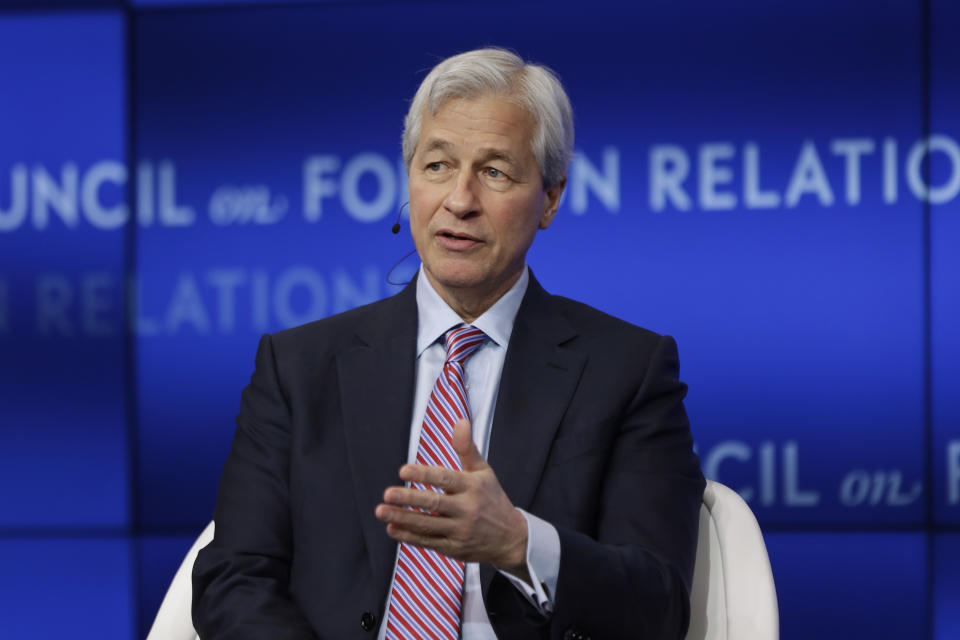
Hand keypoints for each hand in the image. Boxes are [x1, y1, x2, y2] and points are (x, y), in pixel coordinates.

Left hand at [375, 418, 529, 578]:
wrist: (510, 539)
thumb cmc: (492, 498)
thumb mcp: (484, 472)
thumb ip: (467, 448)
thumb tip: (460, 421)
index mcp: (473, 487)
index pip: (445, 479)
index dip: (424, 475)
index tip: (403, 471)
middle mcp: (467, 509)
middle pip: (434, 503)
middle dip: (408, 499)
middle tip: (387, 494)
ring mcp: (460, 531)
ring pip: (427, 525)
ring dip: (402, 518)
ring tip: (381, 511)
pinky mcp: (454, 548)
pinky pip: (427, 542)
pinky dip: (408, 536)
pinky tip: (392, 528)